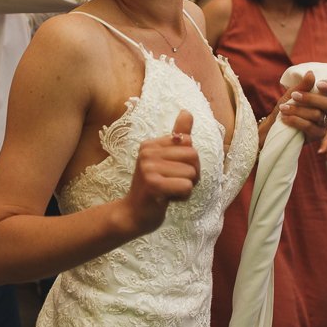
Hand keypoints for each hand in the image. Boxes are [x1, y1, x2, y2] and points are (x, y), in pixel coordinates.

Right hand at [120, 110, 200, 236]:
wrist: (133, 214)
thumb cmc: (153, 187)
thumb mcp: (164, 159)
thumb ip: (177, 136)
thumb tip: (187, 111)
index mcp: (150, 144)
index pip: (188, 142)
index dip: (188, 161)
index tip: (172, 171)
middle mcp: (147, 152)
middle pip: (193, 156)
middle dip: (191, 174)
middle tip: (173, 184)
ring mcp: (148, 168)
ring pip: (192, 173)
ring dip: (186, 187)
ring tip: (169, 192)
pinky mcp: (153, 184)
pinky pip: (186, 187)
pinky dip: (182, 197)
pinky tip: (167, 199)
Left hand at [276, 72, 326, 143]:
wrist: (275, 125)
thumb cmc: (286, 107)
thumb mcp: (291, 94)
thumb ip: (302, 86)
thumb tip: (311, 73)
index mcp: (325, 98)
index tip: (319, 84)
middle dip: (310, 99)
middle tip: (294, 95)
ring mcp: (325, 124)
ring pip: (317, 115)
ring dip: (297, 110)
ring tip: (283, 108)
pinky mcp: (318, 135)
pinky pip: (309, 126)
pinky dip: (295, 121)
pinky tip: (285, 118)